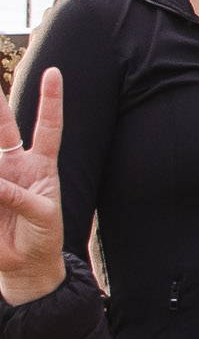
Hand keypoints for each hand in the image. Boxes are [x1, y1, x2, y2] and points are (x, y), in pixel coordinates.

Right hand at [0, 68, 66, 305]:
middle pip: (4, 126)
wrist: (26, 265)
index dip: (50, 100)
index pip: (48, 126)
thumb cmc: (42, 236)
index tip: (53, 72)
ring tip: (3, 184)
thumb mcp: (42, 215)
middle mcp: (15, 164)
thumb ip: (18, 196)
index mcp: (41, 165)